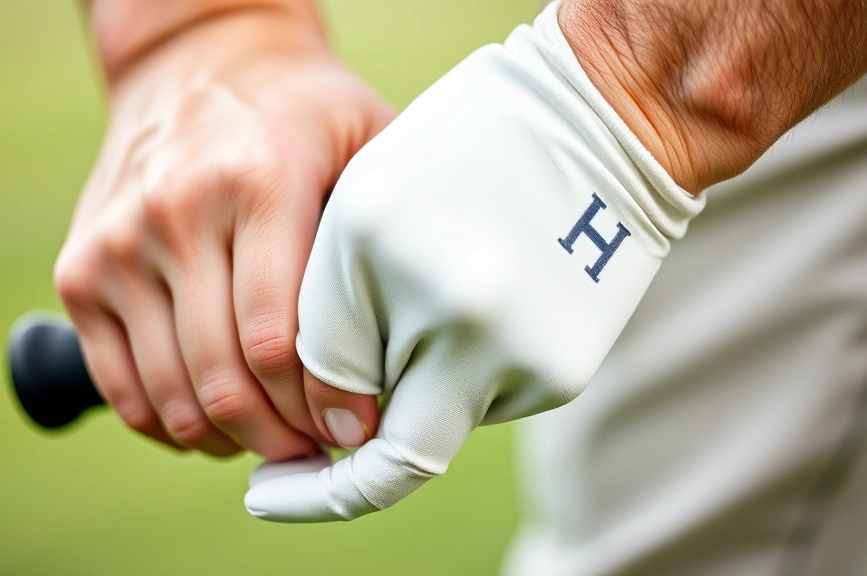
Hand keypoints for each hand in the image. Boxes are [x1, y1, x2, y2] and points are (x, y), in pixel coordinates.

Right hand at [53, 10, 393, 458]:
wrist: (195, 61)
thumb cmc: (300, 110)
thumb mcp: (364, 136)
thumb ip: (386, 227)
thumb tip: (417, 339)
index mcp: (256, 180)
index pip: (277, 338)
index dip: (319, 406)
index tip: (354, 430)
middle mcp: (175, 213)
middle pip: (223, 378)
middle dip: (279, 436)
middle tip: (318, 448)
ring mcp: (116, 244)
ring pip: (170, 393)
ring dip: (228, 440)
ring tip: (274, 440)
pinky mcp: (80, 271)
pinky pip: (119, 385)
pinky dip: (168, 425)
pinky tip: (215, 424)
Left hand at [243, 3, 703, 520]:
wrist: (601, 123)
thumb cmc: (462, 150)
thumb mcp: (369, 201)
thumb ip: (330, 311)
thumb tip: (341, 428)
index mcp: (376, 242)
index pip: (312, 377)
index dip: (293, 452)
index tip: (265, 485)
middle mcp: (455, 309)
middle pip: (387, 447)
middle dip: (333, 486)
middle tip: (283, 491)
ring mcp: (519, 347)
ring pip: (434, 421)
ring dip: (412, 394)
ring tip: (436, 312)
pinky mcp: (563, 372)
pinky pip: (484, 402)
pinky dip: (462, 379)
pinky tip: (481, 318)